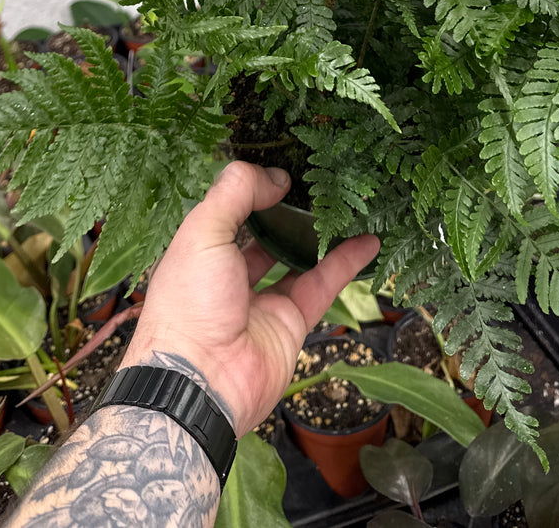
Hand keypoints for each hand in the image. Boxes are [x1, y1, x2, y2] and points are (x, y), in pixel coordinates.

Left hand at [122, 161, 379, 437]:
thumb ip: (236, 193)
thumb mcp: (203, 231)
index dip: (253, 192)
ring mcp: (262, 302)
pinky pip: (323, 286)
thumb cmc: (190, 302)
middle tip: (317, 188)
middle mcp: (230, 277)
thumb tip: (275, 177)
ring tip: (349, 207)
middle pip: (265, 237)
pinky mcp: (291, 323)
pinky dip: (347, 263)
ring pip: (298, 259)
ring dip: (322, 235)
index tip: (283, 175)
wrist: (201, 382)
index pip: (229, 214)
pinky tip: (368, 240)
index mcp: (200, 254)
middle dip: (287, 214)